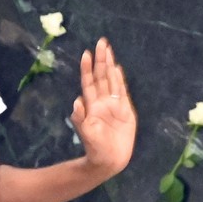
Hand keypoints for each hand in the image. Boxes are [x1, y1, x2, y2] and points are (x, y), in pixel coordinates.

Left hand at [68, 40, 134, 173]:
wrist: (110, 160)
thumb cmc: (96, 149)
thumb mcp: (86, 135)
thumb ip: (81, 119)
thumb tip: (77, 102)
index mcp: (92, 106)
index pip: (89, 82)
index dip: (87, 68)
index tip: (86, 54)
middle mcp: (102, 102)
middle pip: (101, 76)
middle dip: (101, 59)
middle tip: (101, 42)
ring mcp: (114, 105)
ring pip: (111, 80)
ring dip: (109, 65)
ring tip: (108, 49)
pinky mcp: (125, 111)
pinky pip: (122, 92)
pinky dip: (120, 80)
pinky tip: (118, 69)